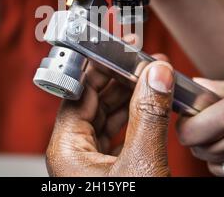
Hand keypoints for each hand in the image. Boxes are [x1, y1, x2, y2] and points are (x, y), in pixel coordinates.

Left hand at [46, 56, 173, 176]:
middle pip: (94, 102)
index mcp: (66, 150)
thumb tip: (156, 76)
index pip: (79, 92)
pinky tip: (151, 112)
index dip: (102, 67)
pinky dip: (136, 123)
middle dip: (122, 80)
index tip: (121, 49)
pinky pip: (118, 137)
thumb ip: (149, 117)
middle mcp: (73, 155)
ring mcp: (89, 165)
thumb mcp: (141, 163)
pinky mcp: (107, 173)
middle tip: (144, 64)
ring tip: (151, 82)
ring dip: (131, 100)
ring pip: (107, 119)